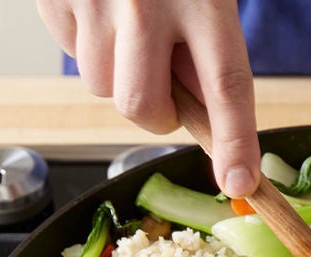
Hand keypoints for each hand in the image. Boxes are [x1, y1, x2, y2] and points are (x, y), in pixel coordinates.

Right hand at [36, 0, 260, 196]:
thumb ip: (209, 46)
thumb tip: (202, 117)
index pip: (227, 86)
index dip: (234, 142)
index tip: (240, 184)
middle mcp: (146, 1)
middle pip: (143, 107)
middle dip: (157, 113)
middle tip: (168, 87)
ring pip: (100, 86)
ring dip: (117, 74)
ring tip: (130, 27)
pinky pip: (70, 51)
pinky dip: (87, 43)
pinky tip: (101, 9)